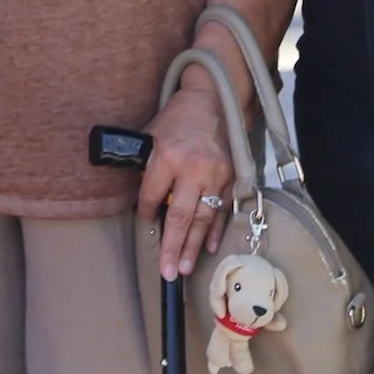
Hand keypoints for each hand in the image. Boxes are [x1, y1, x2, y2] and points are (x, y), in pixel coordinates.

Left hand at [139, 82, 235, 279]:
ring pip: (203, 218)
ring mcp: (216, 175)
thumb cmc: (175, 120)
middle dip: (173, 246)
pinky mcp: (231, 178)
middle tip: (168, 271)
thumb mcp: (150, 136)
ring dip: (194, 246)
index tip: (145, 229)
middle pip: (180, 215)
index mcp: (168, 156)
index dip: (146, 214)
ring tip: (185, 267)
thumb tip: (142, 200)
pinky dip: (215, 230)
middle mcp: (193, 168)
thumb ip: (146, 167)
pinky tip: (207, 249)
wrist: (210, 102)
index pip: (153, 194)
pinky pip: (222, 209)